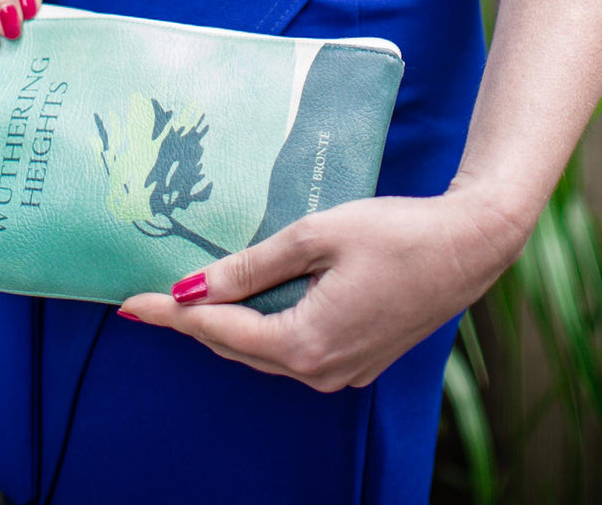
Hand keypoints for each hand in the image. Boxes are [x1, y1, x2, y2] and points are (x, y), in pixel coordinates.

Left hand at [120, 188, 525, 390]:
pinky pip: (293, 348)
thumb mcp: (316, 237)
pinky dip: (263, 327)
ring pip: (264, 351)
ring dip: (227, 326)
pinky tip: (249, 302)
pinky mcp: (358, 357)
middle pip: (238, 346)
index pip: (219, 330)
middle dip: (193, 323)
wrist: (469, 245)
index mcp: (307, 341)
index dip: (172, 316)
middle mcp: (321, 368)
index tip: (132, 305)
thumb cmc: (397, 233)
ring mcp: (343, 368)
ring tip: (190, 299)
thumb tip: (196, 287)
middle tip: (152, 300)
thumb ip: (252, 266)